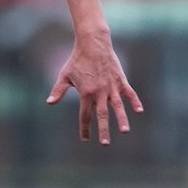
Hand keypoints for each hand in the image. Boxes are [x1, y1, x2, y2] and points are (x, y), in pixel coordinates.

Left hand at [46, 30, 142, 144]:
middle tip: (105, 143)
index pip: (85, 115)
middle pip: (101, 115)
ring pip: (117, 106)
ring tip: (124, 131)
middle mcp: (99, 92)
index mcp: (85, 93)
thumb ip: (58, 90)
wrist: (93, 44)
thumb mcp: (65, 75)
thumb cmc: (77, 60)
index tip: (85, 139)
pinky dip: (134, 101)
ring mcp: (111, 87)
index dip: (85, 128)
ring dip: (121, 119)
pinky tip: (139, 111)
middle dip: (103, 130)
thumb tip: (49, 103)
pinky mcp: (120, 80)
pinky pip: (129, 93)